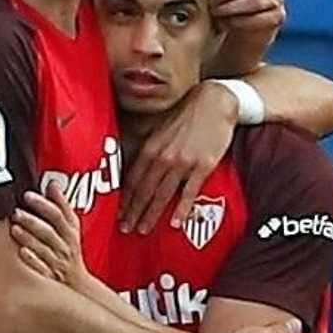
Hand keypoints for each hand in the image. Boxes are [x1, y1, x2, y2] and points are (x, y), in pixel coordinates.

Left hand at [12, 184, 92, 288]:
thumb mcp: (72, 227)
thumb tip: (53, 184)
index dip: (43, 204)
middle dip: (32, 221)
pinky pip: (41, 268)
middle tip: (17, 211)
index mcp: (69, 232)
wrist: (77, 284)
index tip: (27, 195)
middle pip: (49, 231)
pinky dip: (32, 260)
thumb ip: (62, 205)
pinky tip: (21, 252)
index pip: (58, 215)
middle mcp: (64, 246)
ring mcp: (56, 262)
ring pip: (43, 249)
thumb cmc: (71, 252)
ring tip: (14, 227)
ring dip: (28, 238)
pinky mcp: (49, 277)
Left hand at [118, 81, 236, 234]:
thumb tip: (138, 166)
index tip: (118, 214)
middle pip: (144, 191)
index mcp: (150, 148)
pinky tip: (175, 223)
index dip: (124, 199)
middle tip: (125, 229)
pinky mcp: (201, 166)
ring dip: (150, 215)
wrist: (214, 102)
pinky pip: (188, 192)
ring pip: (162, 194)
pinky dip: (181, 209)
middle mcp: (162, 156)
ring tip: (143, 230)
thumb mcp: (161, 128)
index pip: (133, 180)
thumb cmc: (187, 115)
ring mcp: (182, 162)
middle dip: (133, 212)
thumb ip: (150, 148)